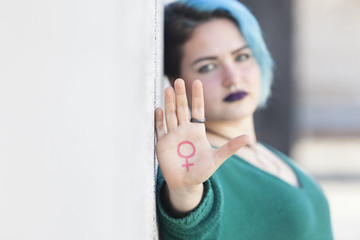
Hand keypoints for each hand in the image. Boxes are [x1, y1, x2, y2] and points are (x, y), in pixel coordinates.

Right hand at [155, 79, 248, 212]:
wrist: (186, 183)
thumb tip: (248, 138)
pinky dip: (158, 120)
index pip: (197, 109)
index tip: (197, 82)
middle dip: (180, 95)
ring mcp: (172, 135)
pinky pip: (159, 129)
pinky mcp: (162, 143)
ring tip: (168, 88)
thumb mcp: (217, 159)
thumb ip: (230, 148)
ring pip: (170, 115)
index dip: (197, 96)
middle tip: (179, 81)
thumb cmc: (201, 171)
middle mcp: (184, 130)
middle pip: (182, 109)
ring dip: (169, 103)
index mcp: (197, 131)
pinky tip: (158, 109)